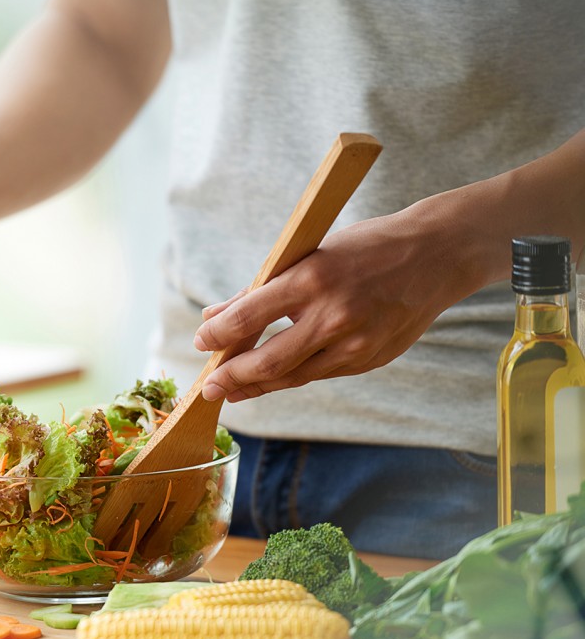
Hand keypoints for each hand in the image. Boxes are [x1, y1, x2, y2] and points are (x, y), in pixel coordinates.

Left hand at [192, 200, 476, 401]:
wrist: (438, 255)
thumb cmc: (366, 248)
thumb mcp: (309, 254)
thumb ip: (260, 289)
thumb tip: (214, 316)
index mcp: (313, 279)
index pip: (249, 317)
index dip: (218, 335)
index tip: (201, 342)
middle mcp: (334, 316)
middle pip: (268, 362)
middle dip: (231, 378)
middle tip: (208, 388)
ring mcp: (355, 344)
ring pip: (293, 376)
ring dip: (256, 387)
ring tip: (231, 391)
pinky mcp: (370, 360)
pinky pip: (319, 374)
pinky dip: (291, 377)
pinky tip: (271, 379)